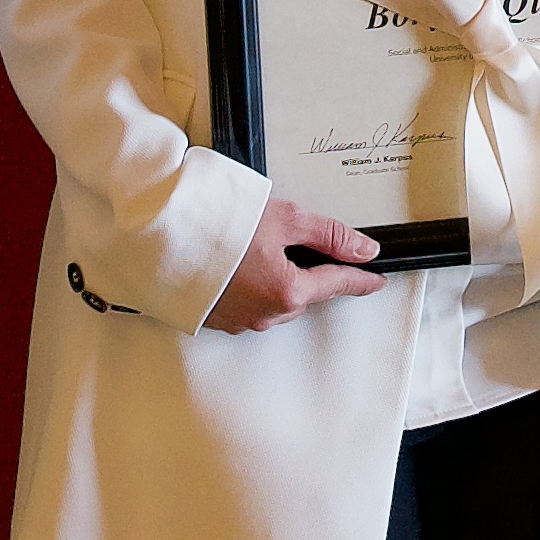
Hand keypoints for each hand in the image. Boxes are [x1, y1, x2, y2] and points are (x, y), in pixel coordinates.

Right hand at [209, 194, 389, 332]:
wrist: (163, 239)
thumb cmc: (220, 227)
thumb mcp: (285, 219)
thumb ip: (329, 235)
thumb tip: (364, 250)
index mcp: (288, 292)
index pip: (336, 284)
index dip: (360, 279)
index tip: (376, 281)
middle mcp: (266, 314)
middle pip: (304, 293)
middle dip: (309, 272)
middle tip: (300, 244)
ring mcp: (240, 320)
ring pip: (277, 302)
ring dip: (279, 281)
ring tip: (260, 249)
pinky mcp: (218, 318)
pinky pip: (250, 305)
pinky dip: (253, 287)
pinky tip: (240, 266)